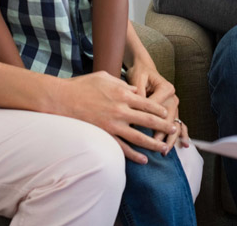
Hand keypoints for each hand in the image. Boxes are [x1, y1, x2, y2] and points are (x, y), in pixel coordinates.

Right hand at [61, 71, 176, 163]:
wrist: (62, 99)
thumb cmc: (83, 85)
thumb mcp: (106, 77)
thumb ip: (123, 84)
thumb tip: (135, 90)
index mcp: (123, 94)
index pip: (148, 103)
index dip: (159, 109)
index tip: (167, 113)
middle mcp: (121, 110)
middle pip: (148, 120)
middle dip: (163, 126)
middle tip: (174, 130)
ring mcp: (113, 125)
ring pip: (139, 137)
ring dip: (153, 143)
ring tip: (164, 148)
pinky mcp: (104, 135)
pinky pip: (122, 148)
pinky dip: (134, 155)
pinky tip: (143, 159)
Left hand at [126, 60, 186, 153]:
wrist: (145, 69)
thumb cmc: (140, 73)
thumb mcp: (137, 79)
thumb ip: (137, 93)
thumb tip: (135, 109)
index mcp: (166, 88)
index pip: (156, 107)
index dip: (146, 119)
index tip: (137, 130)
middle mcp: (173, 97)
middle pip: (168, 118)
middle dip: (161, 133)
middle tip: (154, 145)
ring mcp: (174, 105)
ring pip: (174, 123)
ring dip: (170, 138)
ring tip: (164, 150)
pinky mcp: (173, 110)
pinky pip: (179, 123)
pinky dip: (182, 134)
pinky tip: (185, 144)